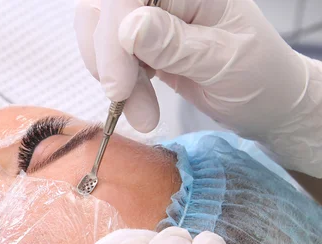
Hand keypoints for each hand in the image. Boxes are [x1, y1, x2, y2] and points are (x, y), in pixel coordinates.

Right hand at [75, 0, 321, 175]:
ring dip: (110, 77)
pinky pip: (109, 58)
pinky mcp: (143, 46)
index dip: (114, 33)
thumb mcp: (223, 61)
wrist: (266, 102)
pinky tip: (140, 105)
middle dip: (107, 59)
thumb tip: (128, 28)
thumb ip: (176, 45)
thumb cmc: (260, 78)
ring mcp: (152, 20)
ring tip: (141, 113)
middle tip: (124, 102)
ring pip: (99, 34)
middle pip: (105, 10)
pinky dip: (118, 86)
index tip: (118, 86)